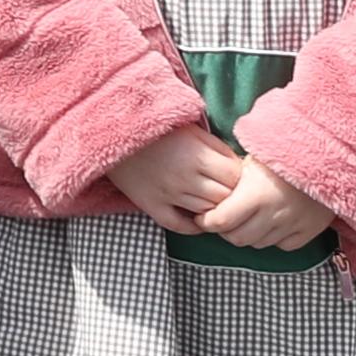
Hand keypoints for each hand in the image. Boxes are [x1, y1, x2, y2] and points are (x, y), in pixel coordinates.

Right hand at [106, 125, 243, 231]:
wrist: (114, 131)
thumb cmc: (157, 128)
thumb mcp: (191, 128)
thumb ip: (217, 147)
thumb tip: (240, 167)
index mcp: (197, 156)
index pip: (235, 178)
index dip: (241, 176)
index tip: (237, 173)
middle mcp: (184, 178)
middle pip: (224, 197)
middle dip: (230, 193)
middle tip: (226, 187)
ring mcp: (167, 194)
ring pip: (206, 212)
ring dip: (213, 208)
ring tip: (212, 198)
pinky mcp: (151, 205)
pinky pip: (178, 225)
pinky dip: (193, 226)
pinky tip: (199, 219)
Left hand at [199, 153, 335, 254]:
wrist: (327, 153)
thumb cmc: (283, 152)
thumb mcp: (252, 159)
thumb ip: (231, 180)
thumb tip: (208, 193)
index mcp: (255, 195)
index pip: (220, 222)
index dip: (206, 222)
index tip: (202, 217)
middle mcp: (273, 214)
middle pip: (237, 238)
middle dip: (225, 231)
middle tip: (224, 220)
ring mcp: (293, 224)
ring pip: (259, 244)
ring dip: (249, 234)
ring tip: (249, 219)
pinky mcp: (310, 230)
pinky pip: (284, 245)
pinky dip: (275, 238)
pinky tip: (273, 223)